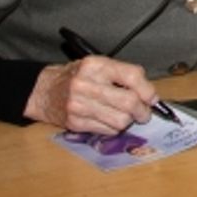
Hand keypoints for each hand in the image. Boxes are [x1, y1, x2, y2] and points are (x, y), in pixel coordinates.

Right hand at [24, 55, 161, 133]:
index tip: (153, 98)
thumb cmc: (77, 76)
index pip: (132, 76)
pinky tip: (110, 120)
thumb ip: (124, 75)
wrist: (43, 90)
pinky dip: (115, 128)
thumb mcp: (98, 66)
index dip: (148, 90)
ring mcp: (79, 105)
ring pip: (120, 120)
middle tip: (144, 113)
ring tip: (127, 116)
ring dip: (129, 121)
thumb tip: (151, 94)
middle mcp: (86, 84)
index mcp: (95, 65)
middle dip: (143, 111)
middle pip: (128, 102)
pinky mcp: (75, 123)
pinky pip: (107, 131)